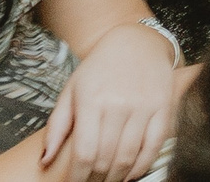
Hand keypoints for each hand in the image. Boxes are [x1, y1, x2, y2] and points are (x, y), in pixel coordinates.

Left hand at [43, 21, 174, 181]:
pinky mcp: (164, 106)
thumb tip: (45, 160)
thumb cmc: (100, 67)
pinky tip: (132, 172)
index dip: (78, 177)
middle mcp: (119, 104)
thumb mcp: (71, 90)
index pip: (84, 153)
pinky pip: (154, 145)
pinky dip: (143, 165)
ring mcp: (144, 105)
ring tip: (108, 180)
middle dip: (96, 179)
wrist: (137, 41)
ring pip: (129, 156)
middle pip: (106, 158)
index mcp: (92, 101)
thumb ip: (57, 126)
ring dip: (117, 176)